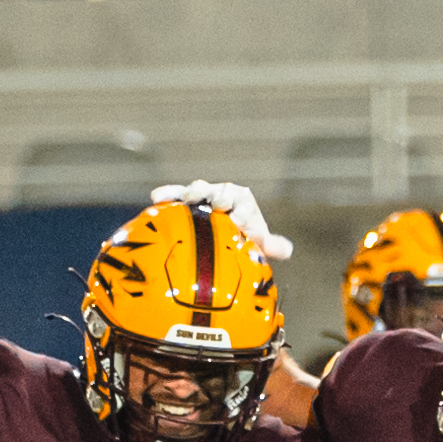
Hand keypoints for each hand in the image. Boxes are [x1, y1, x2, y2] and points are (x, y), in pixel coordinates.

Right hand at [149, 179, 291, 259]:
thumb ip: (271, 246)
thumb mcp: (257, 243)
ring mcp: (202, 198)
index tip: (236, 219)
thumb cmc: (243, 240)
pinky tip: (156, 197)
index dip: (239, 209)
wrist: (221, 240)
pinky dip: (167, 194)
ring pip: (198, 190)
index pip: (241, 200)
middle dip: (216, 195)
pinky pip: (175, 196)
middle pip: (219, 191)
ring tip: (186, 197)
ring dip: (191, 191)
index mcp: (242, 201)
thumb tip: (286, 251)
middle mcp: (222, 194)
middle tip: (213, 202)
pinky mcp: (184, 203)